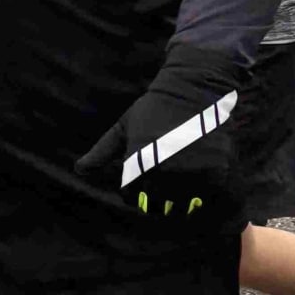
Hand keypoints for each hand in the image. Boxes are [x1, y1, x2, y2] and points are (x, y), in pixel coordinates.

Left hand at [76, 45, 242, 218]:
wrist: (195, 87)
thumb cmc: (156, 108)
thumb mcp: (124, 127)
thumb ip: (102, 151)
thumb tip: (79, 170)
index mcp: (138, 163)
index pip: (131, 198)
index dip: (136, 191)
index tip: (146, 177)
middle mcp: (162, 171)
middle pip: (157, 206)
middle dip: (160, 199)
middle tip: (170, 178)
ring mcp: (189, 173)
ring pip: (183, 207)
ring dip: (184, 200)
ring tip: (185, 178)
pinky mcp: (215, 173)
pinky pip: (208, 199)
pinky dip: (208, 196)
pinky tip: (204, 178)